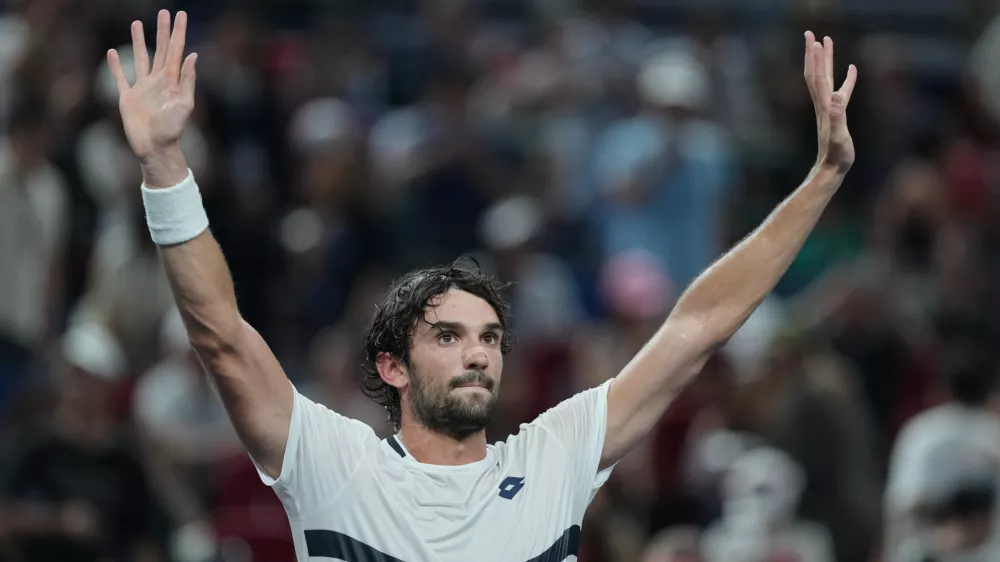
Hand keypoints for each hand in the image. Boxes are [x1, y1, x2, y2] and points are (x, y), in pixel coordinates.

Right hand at [108, 10, 195, 185]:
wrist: (156, 149)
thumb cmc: (172, 130)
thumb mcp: (184, 105)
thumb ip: (187, 80)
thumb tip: (192, 55)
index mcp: (172, 81)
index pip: (176, 51)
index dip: (178, 33)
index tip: (181, 16)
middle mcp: (158, 81)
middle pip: (160, 50)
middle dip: (162, 31)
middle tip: (164, 12)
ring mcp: (142, 88)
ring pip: (140, 58)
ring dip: (138, 42)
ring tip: (137, 24)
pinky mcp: (127, 98)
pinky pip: (121, 78)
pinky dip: (116, 66)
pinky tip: (112, 53)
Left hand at [804, 31, 856, 173]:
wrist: (831, 169)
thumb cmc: (837, 155)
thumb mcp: (839, 135)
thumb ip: (838, 116)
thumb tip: (836, 97)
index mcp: (825, 106)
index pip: (818, 77)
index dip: (816, 59)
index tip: (815, 40)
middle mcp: (824, 104)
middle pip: (816, 73)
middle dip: (814, 53)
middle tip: (812, 34)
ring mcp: (829, 108)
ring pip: (825, 79)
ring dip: (825, 60)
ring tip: (826, 42)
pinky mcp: (836, 114)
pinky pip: (840, 90)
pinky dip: (845, 78)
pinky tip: (852, 69)